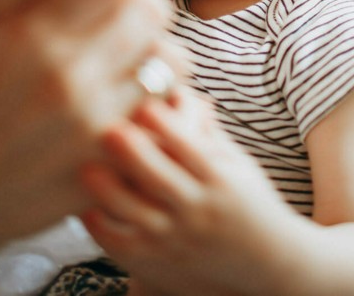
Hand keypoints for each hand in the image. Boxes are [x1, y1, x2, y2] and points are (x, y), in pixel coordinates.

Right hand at [0, 0, 179, 295]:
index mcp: (28, 38)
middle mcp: (69, 79)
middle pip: (153, 10)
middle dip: (142, 4)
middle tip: (120, 16)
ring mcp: (95, 125)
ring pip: (172, 62)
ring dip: (157, 52)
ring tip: (130, 58)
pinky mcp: (109, 161)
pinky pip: (163, 114)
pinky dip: (156, 101)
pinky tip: (130, 100)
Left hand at [79, 90, 298, 295]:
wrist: (266, 262)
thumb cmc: (248, 202)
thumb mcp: (238, 165)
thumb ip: (207, 133)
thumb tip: (178, 91)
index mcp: (220, 181)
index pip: (192, 150)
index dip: (169, 127)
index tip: (147, 104)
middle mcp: (199, 210)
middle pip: (160, 179)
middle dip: (133, 153)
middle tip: (108, 129)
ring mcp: (177, 238)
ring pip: (136, 214)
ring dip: (110, 190)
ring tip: (87, 167)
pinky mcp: (159, 260)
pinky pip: (123, 245)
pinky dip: (102, 228)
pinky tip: (88, 206)